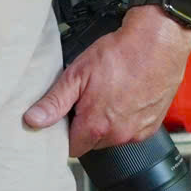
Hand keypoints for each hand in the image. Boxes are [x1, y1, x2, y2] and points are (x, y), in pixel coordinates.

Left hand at [23, 6, 190, 154]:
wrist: (158, 42)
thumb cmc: (120, 54)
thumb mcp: (78, 74)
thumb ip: (55, 101)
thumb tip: (33, 120)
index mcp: (96, 126)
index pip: (71, 148)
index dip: (64, 133)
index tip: (65, 117)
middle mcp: (119, 135)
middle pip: (91, 143)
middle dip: (85, 126)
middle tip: (86, 99)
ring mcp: (138, 132)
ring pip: (112, 138)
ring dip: (106, 124)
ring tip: (107, 95)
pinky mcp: (152, 126)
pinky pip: (131, 131)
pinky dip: (125, 119)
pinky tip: (125, 97)